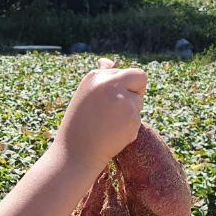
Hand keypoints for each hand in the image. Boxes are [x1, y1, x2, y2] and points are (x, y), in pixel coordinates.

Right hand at [53, 57, 146, 172]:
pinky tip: (111, 136)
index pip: (125, 72)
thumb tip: (108, 60)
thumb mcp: (86, 97)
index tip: (107, 105)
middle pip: (140, 78)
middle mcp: (109, 84)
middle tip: (115, 113)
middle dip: (135, 93)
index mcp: (95, 76)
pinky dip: (128, 129)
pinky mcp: (132, 118)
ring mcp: (122, 100)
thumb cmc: (78, 127)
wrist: (75, 155)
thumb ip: (102, 79)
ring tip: (107, 127)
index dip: (121, 89)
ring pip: (138, 102)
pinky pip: (138, 120)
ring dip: (128, 114)